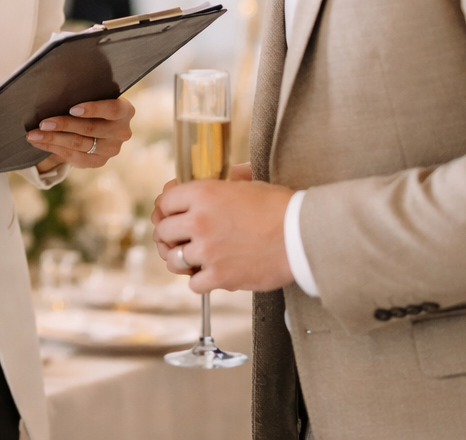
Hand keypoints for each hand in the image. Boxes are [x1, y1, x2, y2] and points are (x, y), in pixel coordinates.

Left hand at [26, 96, 134, 170]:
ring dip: (53, 139)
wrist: (97, 123)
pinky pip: (75, 157)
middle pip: (90, 129)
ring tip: (34, 134)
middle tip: (42, 123)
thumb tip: (53, 83)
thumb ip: (83, 92)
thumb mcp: (94, 94)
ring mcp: (112, 149)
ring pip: (79, 144)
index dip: (92, 109)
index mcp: (125, 111)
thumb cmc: (92, 101)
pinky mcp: (99, 162)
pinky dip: (55, 149)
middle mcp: (122, 132)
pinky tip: (40, 143)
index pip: (112, 109)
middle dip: (64, 125)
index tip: (72, 108)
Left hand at [150, 167, 294, 291]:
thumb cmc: (279, 207)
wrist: (302, 236)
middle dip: (170, 235)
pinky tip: (211, 273)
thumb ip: (219, 184)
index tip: (173, 215)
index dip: (168, 209)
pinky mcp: (219, 277)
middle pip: (163, 232)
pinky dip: (200, 281)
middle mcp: (198, 221)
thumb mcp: (245, 184)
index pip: (164, 202)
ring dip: (181, 260)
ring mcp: (207, 251)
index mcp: (202, 194)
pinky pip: (193, 284)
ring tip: (194, 258)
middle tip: (181, 239)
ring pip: (173, 260)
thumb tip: (207, 181)